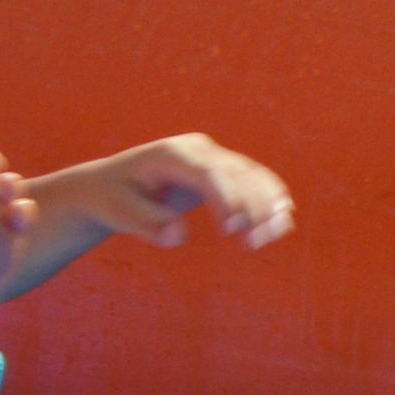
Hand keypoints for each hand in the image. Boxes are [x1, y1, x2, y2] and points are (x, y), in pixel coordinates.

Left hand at [38, 134, 293, 254]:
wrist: (112, 185)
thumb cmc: (112, 198)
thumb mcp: (119, 212)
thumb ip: (147, 224)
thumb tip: (177, 236)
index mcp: (170, 154)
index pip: (207, 172)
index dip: (225, 198)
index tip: (230, 230)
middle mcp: (197, 150)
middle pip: (237, 173)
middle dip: (252, 207)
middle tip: (252, 245)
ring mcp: (213, 158)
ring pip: (253, 176)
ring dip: (268, 206)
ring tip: (269, 238)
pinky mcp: (224, 172)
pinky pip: (255, 182)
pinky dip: (271, 201)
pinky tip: (281, 225)